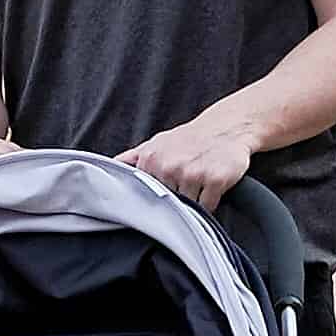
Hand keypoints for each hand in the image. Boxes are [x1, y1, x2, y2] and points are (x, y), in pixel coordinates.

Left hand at [119, 114, 252, 211]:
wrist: (227, 127)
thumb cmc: (190, 139)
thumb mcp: (156, 143)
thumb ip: (132, 159)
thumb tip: (109, 169)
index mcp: (150, 159)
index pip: (144, 194)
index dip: (152, 201)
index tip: (159, 199)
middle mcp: (169, 166)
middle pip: (166, 204)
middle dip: (174, 203)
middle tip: (184, 188)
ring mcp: (192, 173)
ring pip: (187, 208)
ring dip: (194, 203)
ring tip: (198, 185)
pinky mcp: (215, 180)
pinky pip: (207, 207)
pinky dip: (210, 203)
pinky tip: (211, 189)